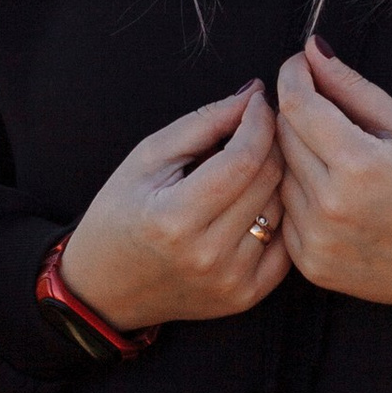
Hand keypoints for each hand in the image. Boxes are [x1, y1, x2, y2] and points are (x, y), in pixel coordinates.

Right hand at [58, 84, 291, 330]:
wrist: (106, 288)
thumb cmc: (119, 216)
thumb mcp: (146, 159)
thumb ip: (201, 124)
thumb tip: (252, 96)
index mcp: (176, 219)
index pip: (243, 159)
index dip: (259, 121)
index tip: (259, 102)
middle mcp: (208, 255)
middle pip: (269, 180)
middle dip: (271, 142)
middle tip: (258, 126)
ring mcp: (231, 281)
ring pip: (282, 208)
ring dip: (274, 177)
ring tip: (250, 164)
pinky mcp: (245, 296)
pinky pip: (285, 243)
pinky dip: (276, 216)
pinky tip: (255, 202)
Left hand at [273, 40, 391, 355]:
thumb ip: (354, 88)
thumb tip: (311, 50)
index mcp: (359, 165)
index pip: (297, 104)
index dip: (292, 74)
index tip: (299, 63)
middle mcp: (329, 205)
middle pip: (283, 135)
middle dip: (296, 109)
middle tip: (323, 104)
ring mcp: (316, 240)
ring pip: (279, 172)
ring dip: (296, 152)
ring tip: (334, 152)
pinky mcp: (310, 264)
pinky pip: (285, 210)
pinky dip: (299, 192)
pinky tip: (333, 191)